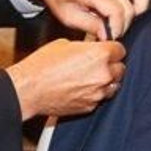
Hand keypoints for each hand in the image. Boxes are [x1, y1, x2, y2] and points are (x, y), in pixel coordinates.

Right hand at [5, 38, 125, 119]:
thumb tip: (93, 49)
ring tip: (91, 77)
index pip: (120, 50)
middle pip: (121, 68)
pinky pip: (100, 98)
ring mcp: (98, 93)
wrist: (29, 89)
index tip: (107, 50)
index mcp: (99, 55)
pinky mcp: (90, 106)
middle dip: (111, 65)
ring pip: (114, 85)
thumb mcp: (65, 44)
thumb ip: (86, 47)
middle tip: (97, 63)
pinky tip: (81, 88)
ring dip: (106, 80)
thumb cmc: (42, 65)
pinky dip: (95, 93)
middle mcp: (103, 75)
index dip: (112, 49)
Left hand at [33, 0, 149, 39]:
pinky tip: (132, 4)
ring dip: (139, 6)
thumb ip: (90, 25)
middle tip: (112, 32)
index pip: (116, 11)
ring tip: (125, 18)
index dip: (116, 29)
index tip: (109, 37)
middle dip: (124, 24)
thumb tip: (108, 36)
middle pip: (129, 6)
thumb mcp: (67, 16)